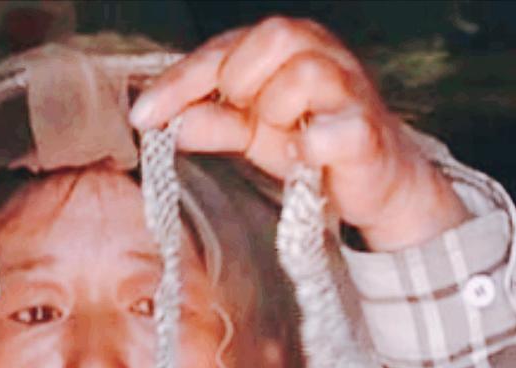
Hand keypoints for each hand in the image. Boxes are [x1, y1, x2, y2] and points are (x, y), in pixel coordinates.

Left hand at [130, 17, 468, 250]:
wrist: (373, 184)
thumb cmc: (310, 144)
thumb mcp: (250, 133)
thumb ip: (212, 121)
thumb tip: (165, 122)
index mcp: (287, 49)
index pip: (224, 48)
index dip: (180, 81)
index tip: (142, 116)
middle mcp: (322, 56)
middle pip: (273, 36)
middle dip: (239, 80)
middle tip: (241, 117)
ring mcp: (350, 91)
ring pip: (304, 73)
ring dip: (276, 110)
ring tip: (284, 135)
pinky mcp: (367, 133)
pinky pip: (336, 129)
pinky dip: (312, 142)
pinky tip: (304, 155)